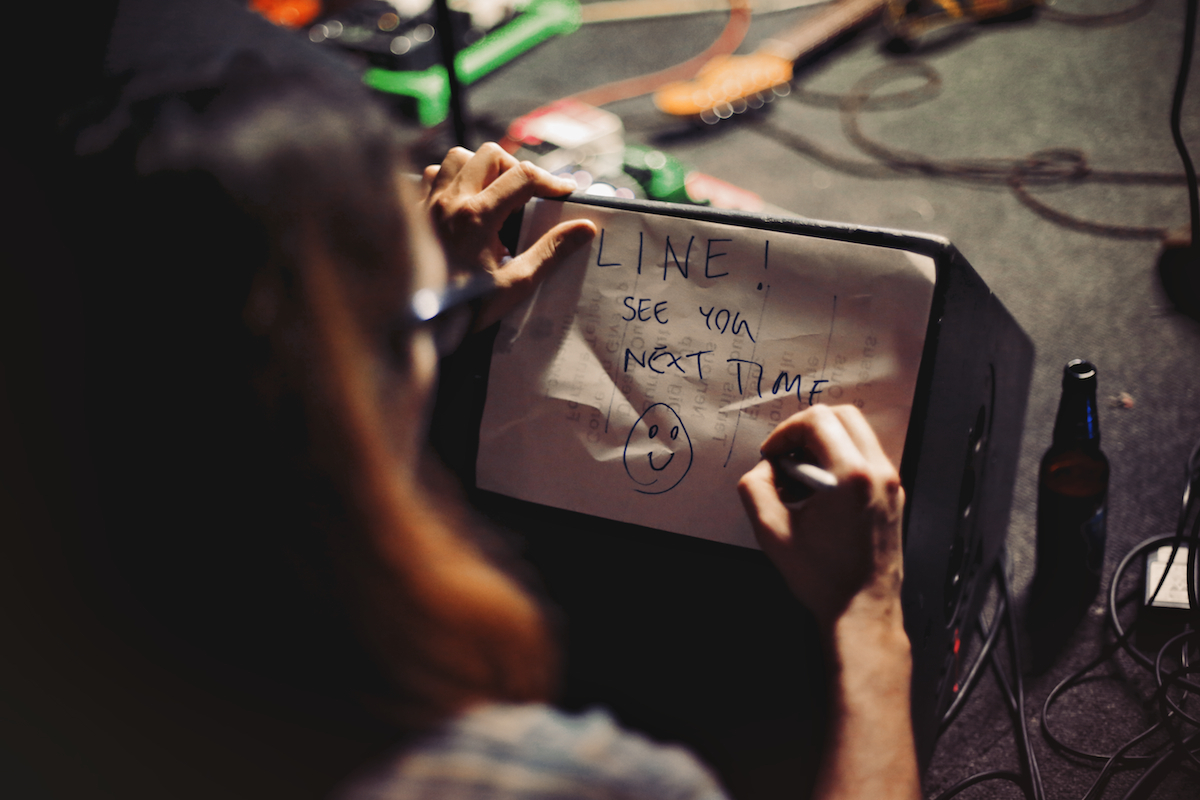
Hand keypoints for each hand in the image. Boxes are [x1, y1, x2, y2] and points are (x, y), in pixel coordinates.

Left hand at [422, 143, 596, 330]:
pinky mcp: (413, 213)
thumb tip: (584, 228)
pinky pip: (430, 177)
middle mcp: (450, 201)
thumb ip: (551, 251)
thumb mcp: (516, 284)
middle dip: (514, 168)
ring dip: (478, 168)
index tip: (564, 193)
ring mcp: (427, 204)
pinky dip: (449, 179)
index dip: (551, 181)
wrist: (418, 325)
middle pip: (488, 154)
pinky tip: (461, 203)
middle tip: (526, 195)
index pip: (523, 177)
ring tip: (492, 194)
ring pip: (455, 158)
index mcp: (477, 216)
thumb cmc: (466, 308)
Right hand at [737, 405, 904, 631]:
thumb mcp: (771, 532)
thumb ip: (755, 488)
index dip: (785, 432)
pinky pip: (865, 457)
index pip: (817, 421)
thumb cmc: (822, 578)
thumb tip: (764, 468)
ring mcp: (890, 482)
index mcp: (850, 477)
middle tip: (785, 458)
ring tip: (800, 481)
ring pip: (856, 434)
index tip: (772, 456)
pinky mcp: (893, 494)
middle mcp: (877, 472)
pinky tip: (819, 494)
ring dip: (823, 445)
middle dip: (806, 430)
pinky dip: (839, 460)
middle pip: (842, 416)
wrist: (864, 610)